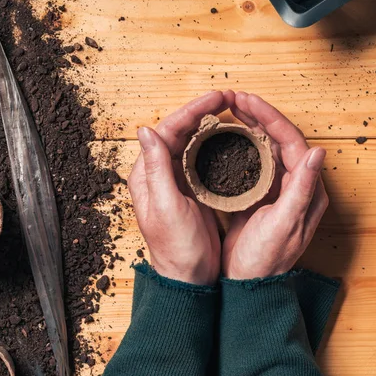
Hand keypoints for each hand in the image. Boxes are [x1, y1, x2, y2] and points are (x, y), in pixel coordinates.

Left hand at [128, 91, 234, 285]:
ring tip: (229, 110)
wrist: (188, 277)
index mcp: (147, 176)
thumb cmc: (176, 248)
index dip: (191, 111)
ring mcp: (174, 181)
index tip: (216, 98)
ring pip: (190, 142)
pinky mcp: (190, 189)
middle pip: (179, 132)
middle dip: (201, 112)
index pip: (166, 131)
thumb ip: (156, 168)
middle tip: (227, 98)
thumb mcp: (166, 207)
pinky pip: (200, 157)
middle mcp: (157, 174)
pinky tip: (228, 137)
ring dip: (208, 124)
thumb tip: (145, 130)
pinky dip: (214, 143)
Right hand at [223, 92, 328, 279]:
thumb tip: (319, 152)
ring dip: (251, 126)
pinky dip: (243, 144)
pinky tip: (229, 136)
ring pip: (267, 147)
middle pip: (280, 139)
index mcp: (306, 188)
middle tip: (236, 99)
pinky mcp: (261, 194)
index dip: (270, 117)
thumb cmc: (267, 259)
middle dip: (259, 115)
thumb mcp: (285, 223)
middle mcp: (296, 184)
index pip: (292, 141)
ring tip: (232, 109)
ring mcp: (277, 188)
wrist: (249, 283)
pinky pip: (254, 160)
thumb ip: (302, 188)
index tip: (248, 101)